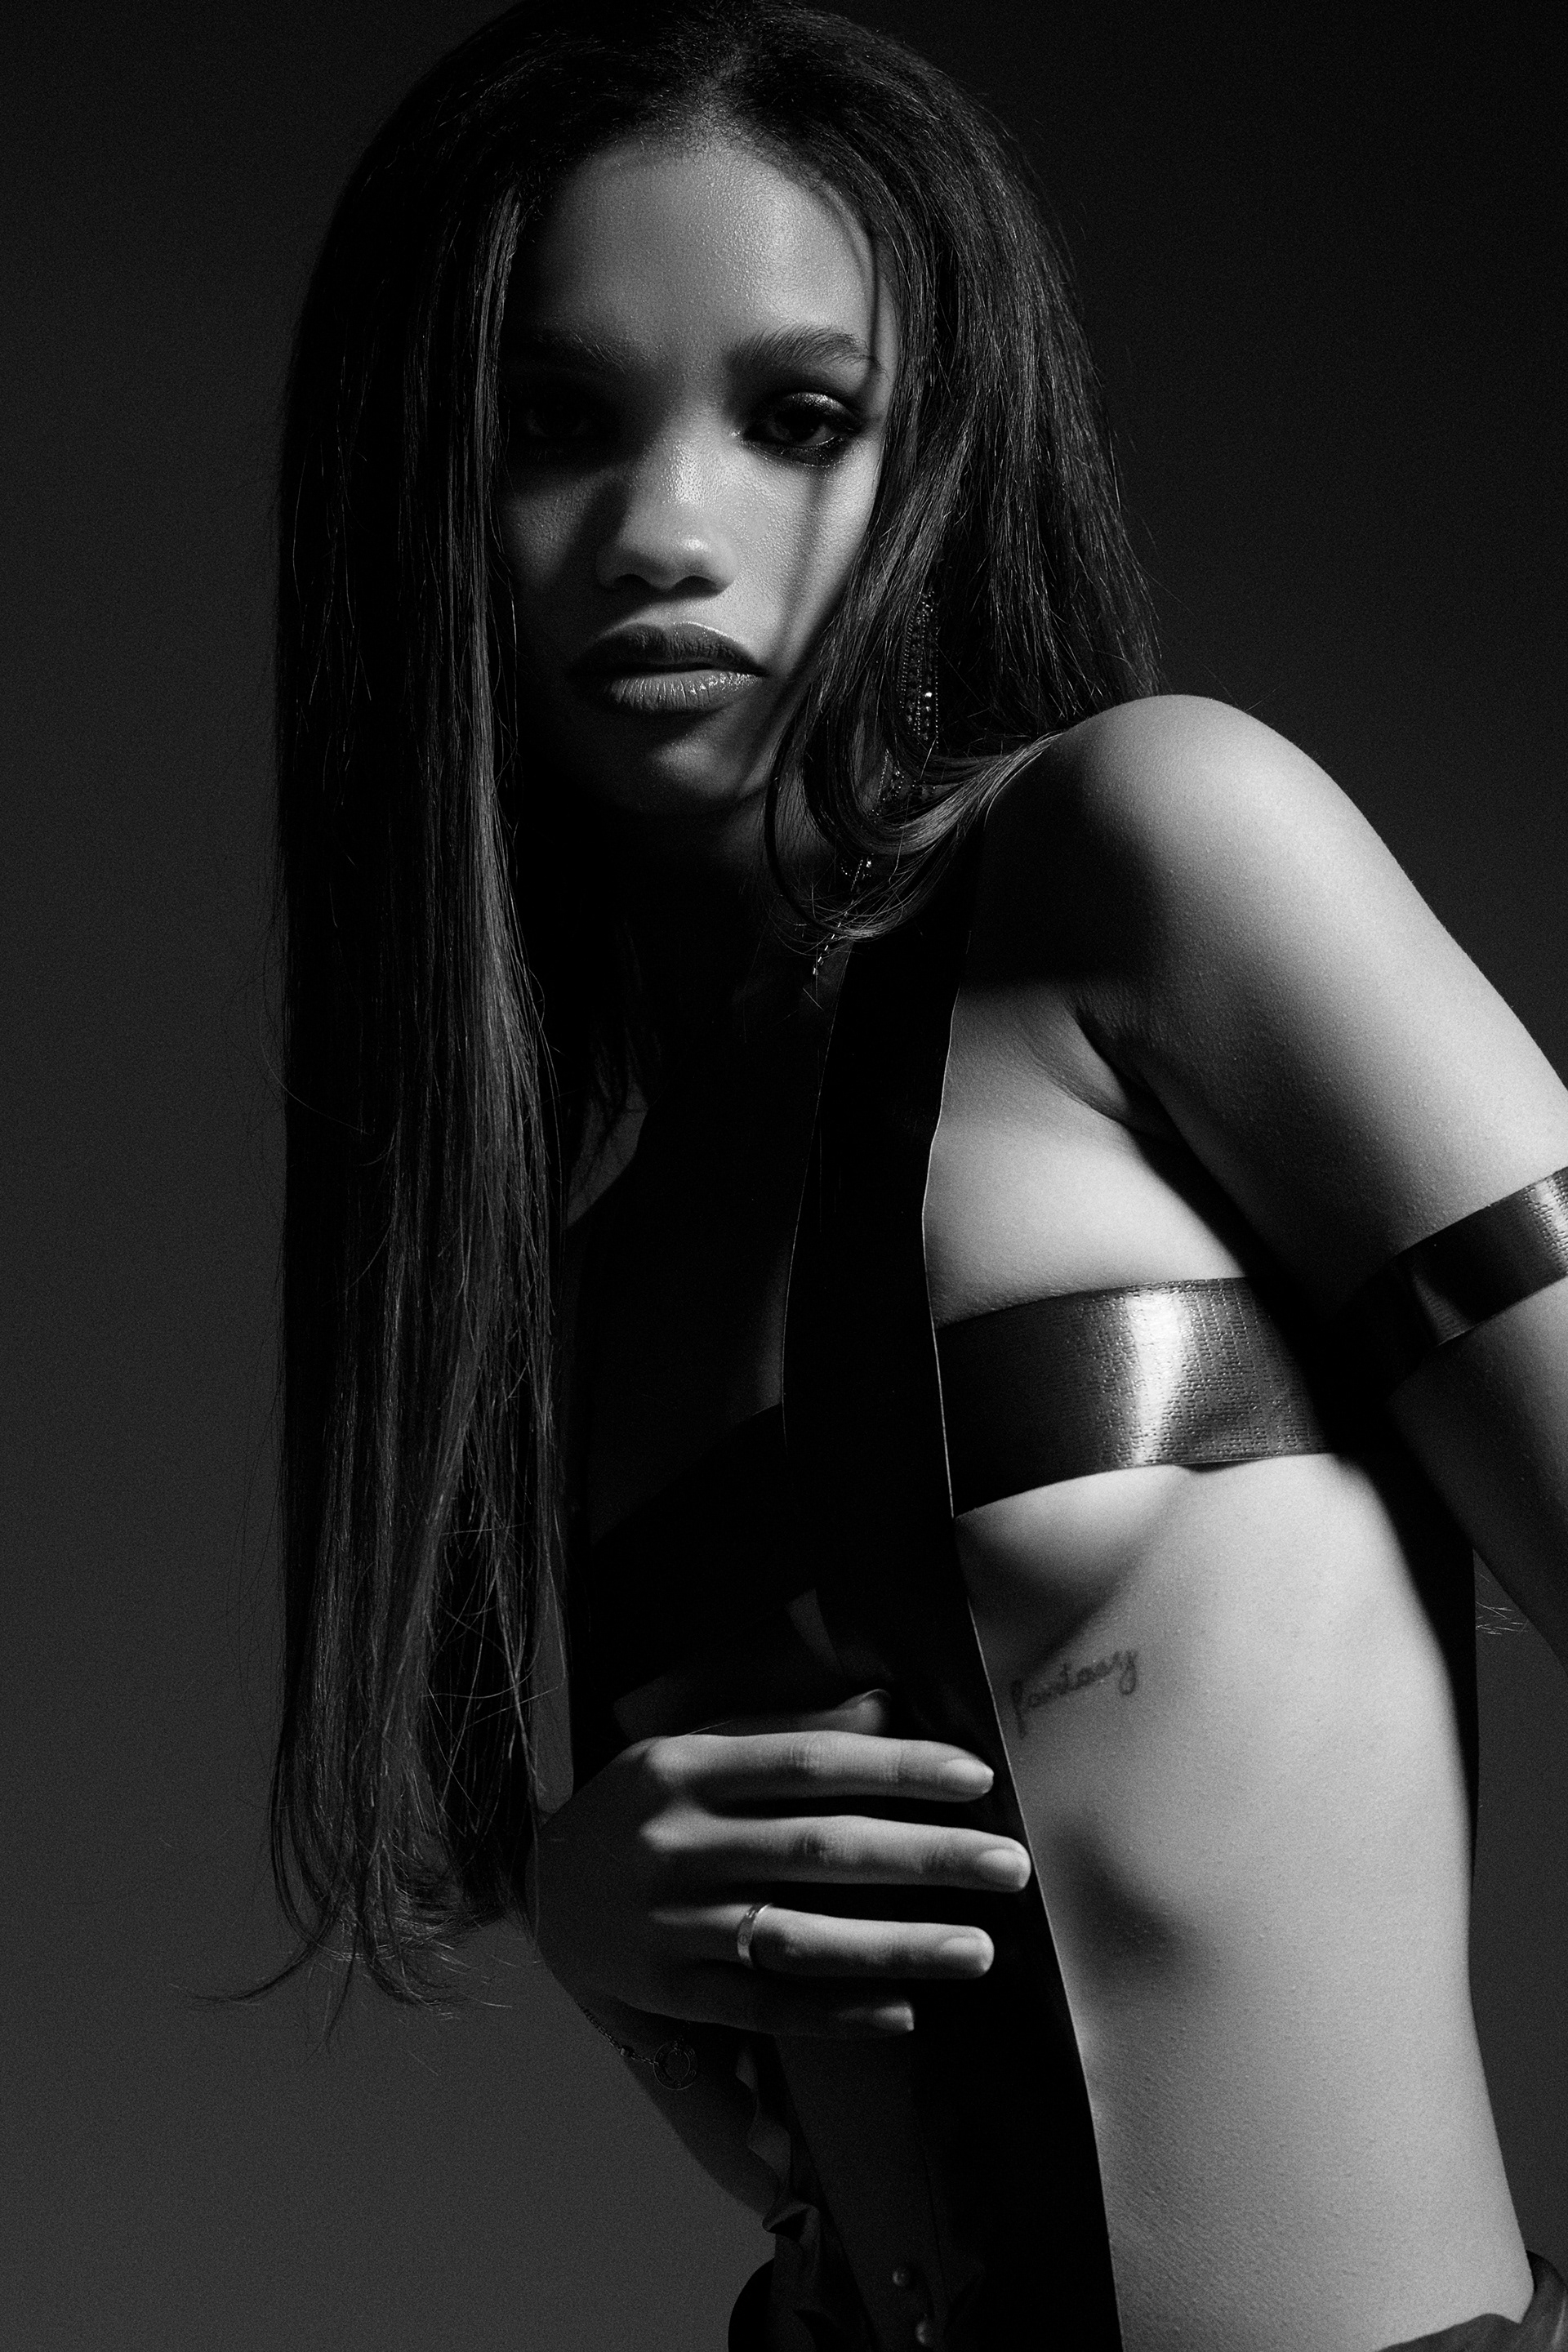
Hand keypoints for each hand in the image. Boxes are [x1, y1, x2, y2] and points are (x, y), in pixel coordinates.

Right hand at [528, 1691, 1031, 2039]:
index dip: (896, 1768)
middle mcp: (675, 1842)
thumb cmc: (645, 1805)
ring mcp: (670, 1923)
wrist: (541, 1886)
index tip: (977, 1779)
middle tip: (1008, 1866)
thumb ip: (785, 1732)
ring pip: (799, 1936)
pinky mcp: (667, 1990)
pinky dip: (834, 2012)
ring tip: (979, 1950)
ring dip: (896, 1945)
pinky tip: (903, 2012)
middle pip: (817, 1849)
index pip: (809, 1762)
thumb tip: (888, 1709)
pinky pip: (762, 2005)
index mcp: (684, 1767)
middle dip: (924, 1857)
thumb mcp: (694, 1747)